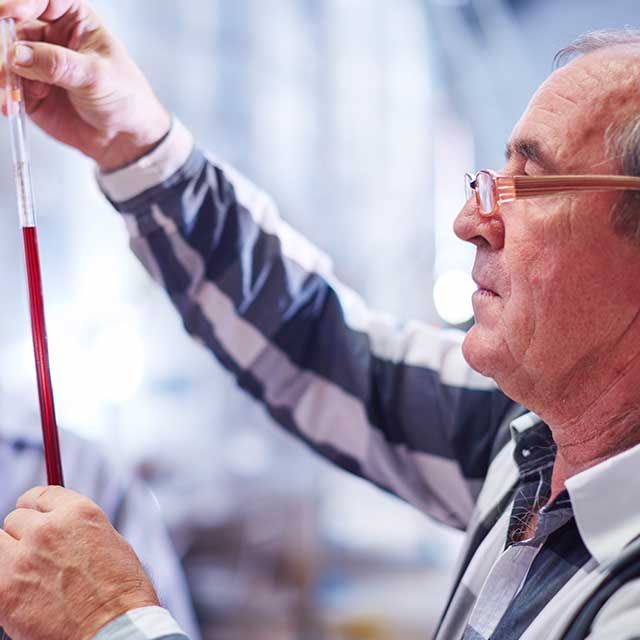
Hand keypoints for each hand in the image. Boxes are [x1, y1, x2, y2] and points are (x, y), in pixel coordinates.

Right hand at [0, 0, 170, 170]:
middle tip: (9, 65)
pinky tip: (10, 107)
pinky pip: (9, 88)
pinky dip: (5, 96)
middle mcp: (51, 37)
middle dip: (6, 46)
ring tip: (10, 94)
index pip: (43, 1)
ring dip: (4, 74)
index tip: (6, 13)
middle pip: (15, 28)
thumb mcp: (97, 76)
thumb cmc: (124, 98)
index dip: (22, 3)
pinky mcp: (30, 90)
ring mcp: (37, 64)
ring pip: (7, 58)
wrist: (125, 136)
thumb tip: (17, 54)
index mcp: (74, 20)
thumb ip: (58, 64)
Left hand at [0, 486, 158, 639]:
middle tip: (36, 551)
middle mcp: (48, 529)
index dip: (37, 507)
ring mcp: (23, 558)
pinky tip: (20, 590)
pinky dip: (3, 579)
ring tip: (26, 571)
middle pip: (15, 518)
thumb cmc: (121, 590)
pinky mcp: (4, 590)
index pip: (40, 495)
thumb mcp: (109, 541)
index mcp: (78, 512)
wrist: (114, 629)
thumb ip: (79, 528)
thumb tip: (58, 523)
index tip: (35, 516)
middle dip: (25, 533)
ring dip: (9, 553)